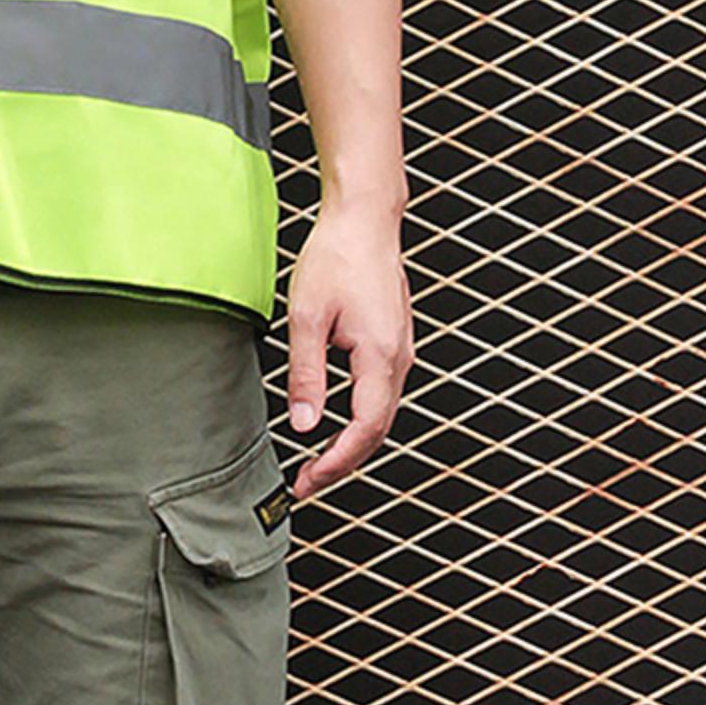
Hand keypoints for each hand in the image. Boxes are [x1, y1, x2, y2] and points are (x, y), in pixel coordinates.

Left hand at [286, 199, 412, 499]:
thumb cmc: (336, 258)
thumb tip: (304, 423)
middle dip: (343, 462)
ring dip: (352, 442)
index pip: (364, 430)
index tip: (309, 481)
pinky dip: (361, 418)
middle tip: (308, 483)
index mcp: (381, 357)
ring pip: (381, 413)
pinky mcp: (395, 342)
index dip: (337, 462)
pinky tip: (338, 422)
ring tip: (318, 461)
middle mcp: (400, 359)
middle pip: (377, 430)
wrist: (364, 221)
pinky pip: (382, 393)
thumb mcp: (306, 316)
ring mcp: (402, 351)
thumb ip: (306, 373)